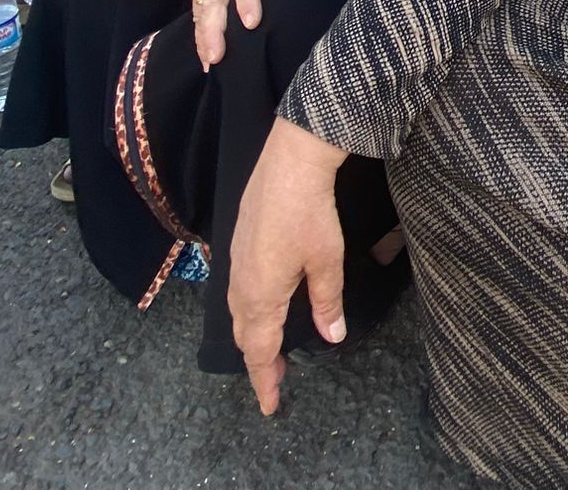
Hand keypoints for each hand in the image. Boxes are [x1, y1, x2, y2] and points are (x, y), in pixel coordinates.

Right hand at [187, 0, 317, 68]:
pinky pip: (196, 13)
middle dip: (214, 30)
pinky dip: (198, 35)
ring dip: (203, 37)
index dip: (247, 2)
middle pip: (214, 2)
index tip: (251, 22)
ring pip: (201, 11)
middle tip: (217, 55)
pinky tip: (204, 57)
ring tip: (209, 62)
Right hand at [229, 118, 351, 414]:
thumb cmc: (310, 214)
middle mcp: (240, 284)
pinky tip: (264, 307)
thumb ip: (327, 304)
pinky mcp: (239, 242)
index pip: (258, 351)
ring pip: (239, 313)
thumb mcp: (327, 263)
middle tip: (275, 382)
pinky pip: (238, 290)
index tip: (271, 406)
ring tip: (271, 352)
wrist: (289, 161)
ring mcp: (236, 262)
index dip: (265, 380)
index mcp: (260, 297)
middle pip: (244, 336)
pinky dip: (249, 311)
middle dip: (258, 361)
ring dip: (253, 336)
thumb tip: (331, 337)